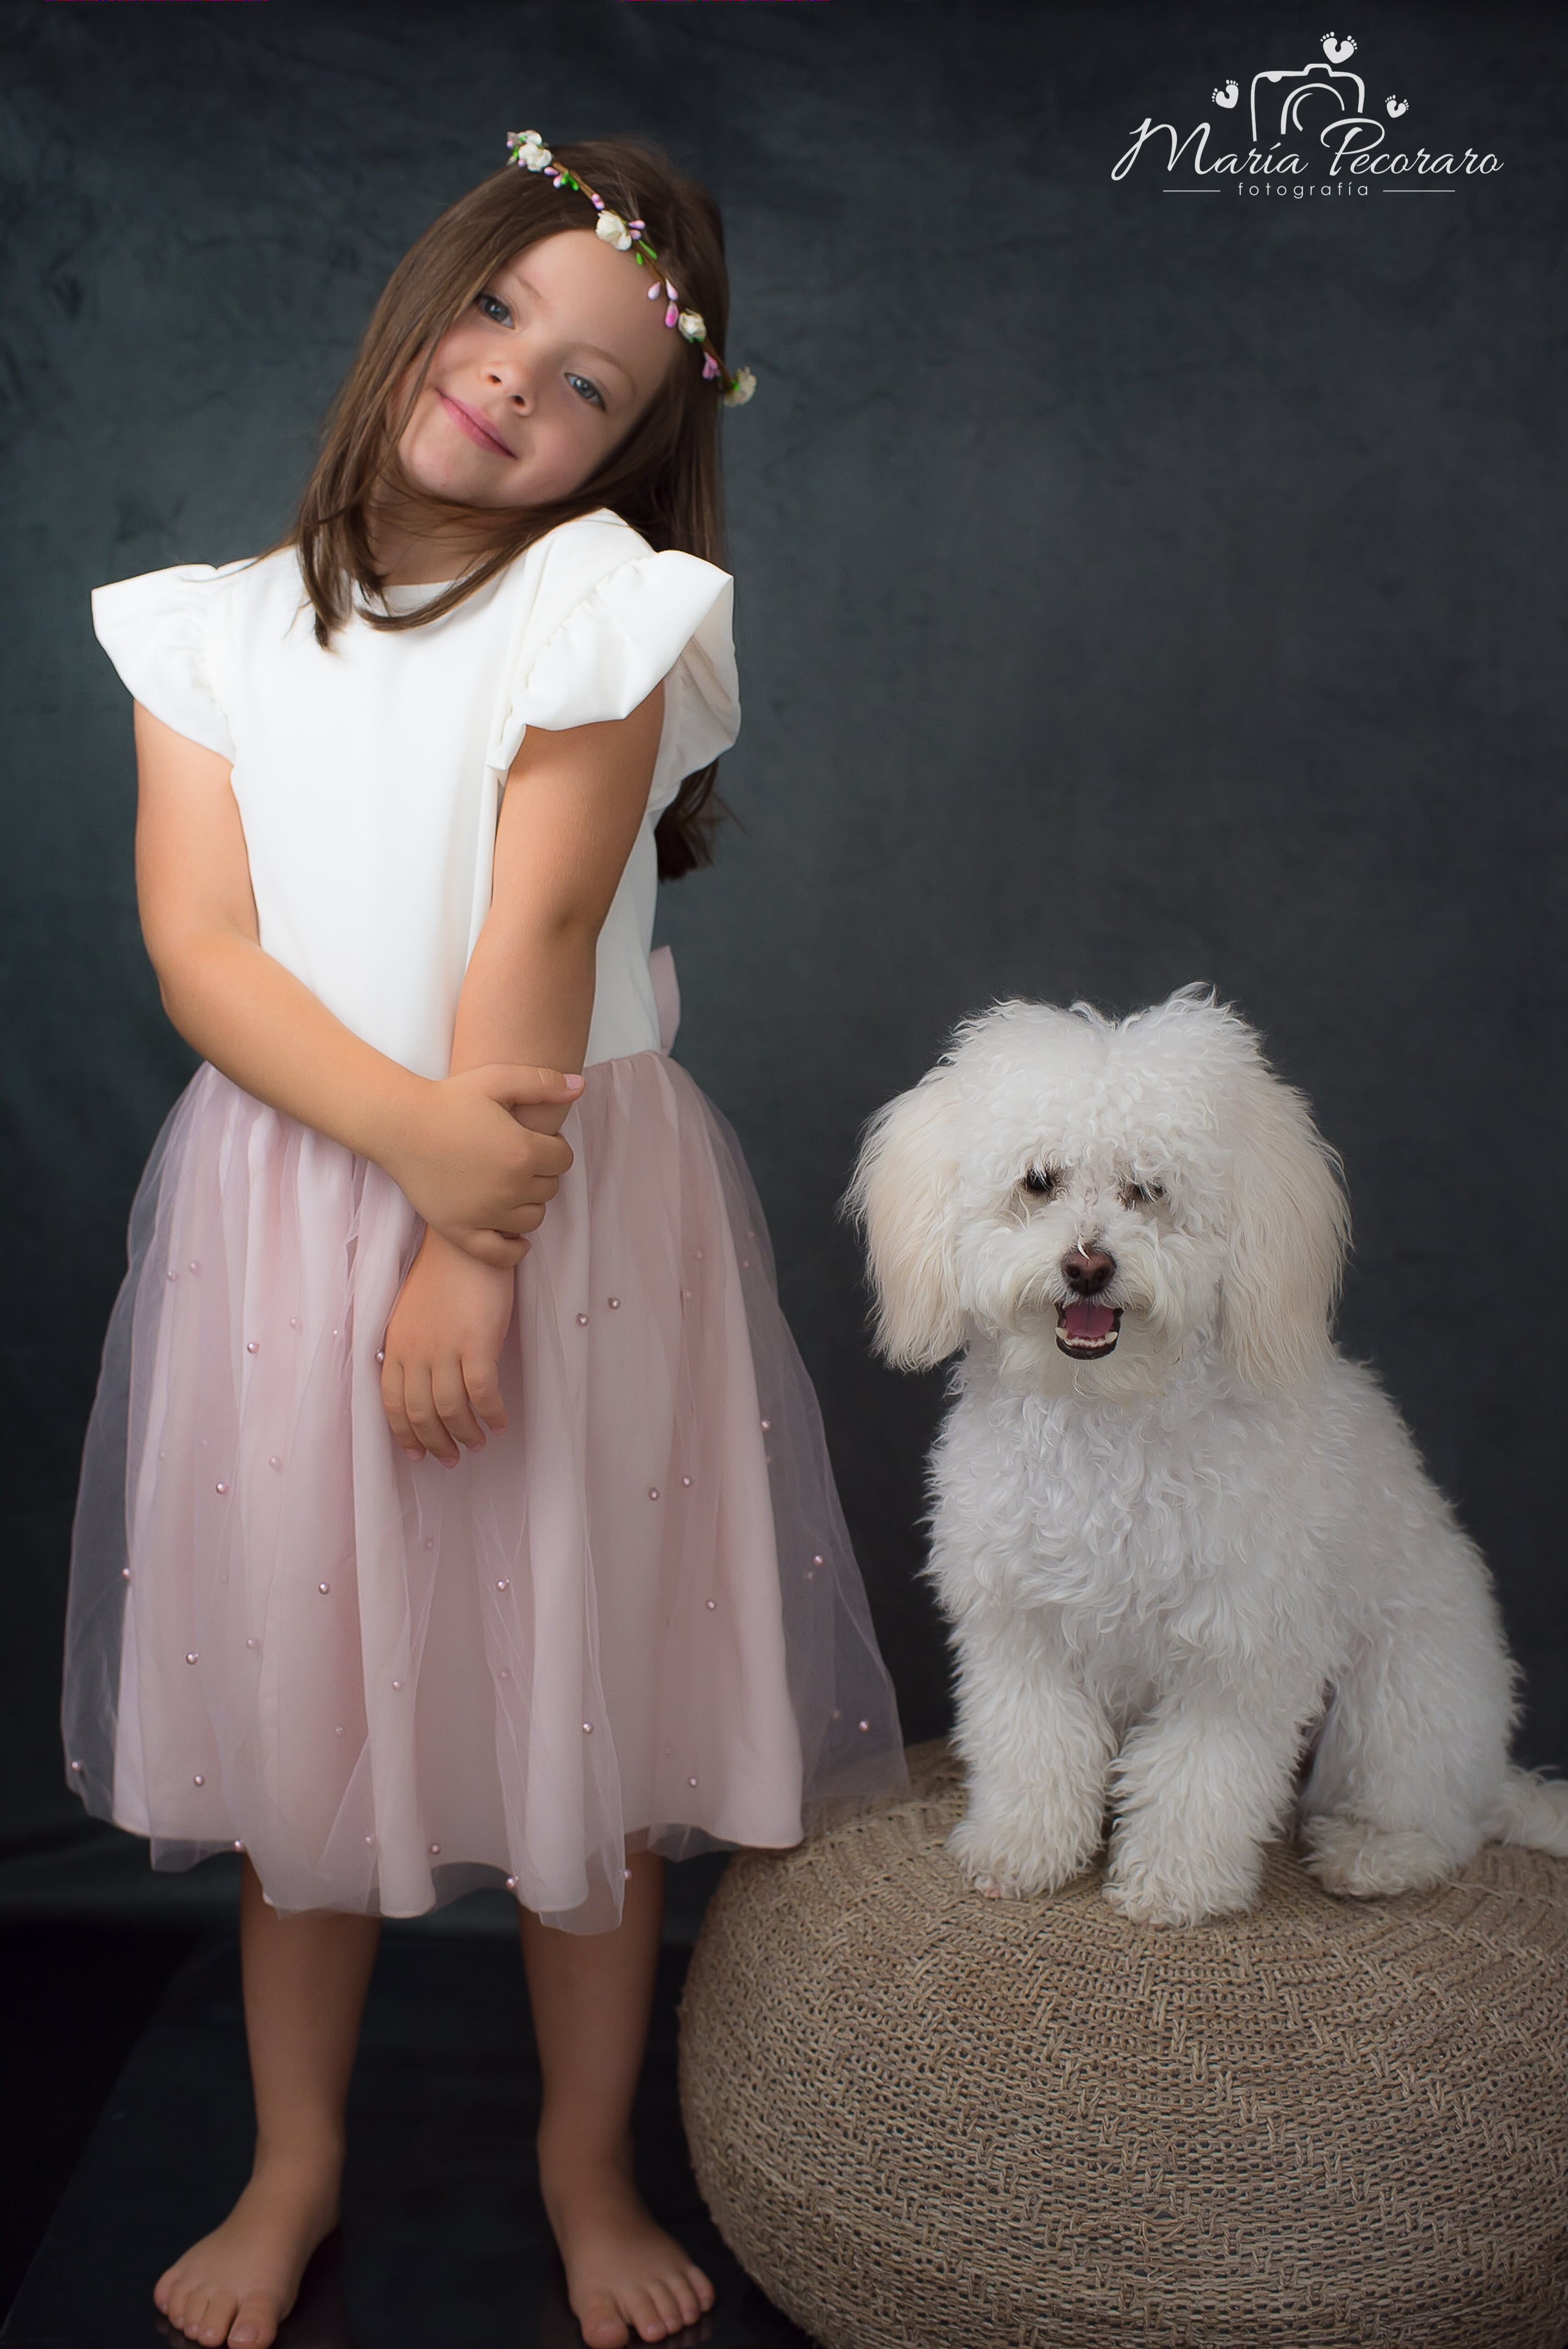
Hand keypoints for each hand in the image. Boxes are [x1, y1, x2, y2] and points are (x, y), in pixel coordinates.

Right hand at [382, 1064, 580, 1266]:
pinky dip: (514, 1250)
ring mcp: (485, 1214)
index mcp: (523, 1151)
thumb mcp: (497, 1079)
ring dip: (529, 1205)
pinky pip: (500, 1255)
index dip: (553, 1148)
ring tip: (512, 1188)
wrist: (399, 1124)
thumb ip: (542, 1082)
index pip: (563, 1160)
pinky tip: (517, 1239)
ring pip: (532, 1220)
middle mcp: (510, 1187)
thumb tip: (580, 1085)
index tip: (536, 1140)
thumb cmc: (448, 1098)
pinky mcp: (461, 1231)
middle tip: (519, 1160)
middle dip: (541, 1174)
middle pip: (550, 1189)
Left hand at [382, 1228, 516, 1463]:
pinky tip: (500, 1422)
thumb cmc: (443, 1275)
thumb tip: (421, 1384)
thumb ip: (409, 1348)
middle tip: (452, 1458)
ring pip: (451, 1410)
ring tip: (478, 1442)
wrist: (465, 1242)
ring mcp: (446, 1349)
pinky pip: (482, 1393)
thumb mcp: (410, 1314)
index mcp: (395, 1346)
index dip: (405, 1435)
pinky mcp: (478, 1343)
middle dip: (436, 1443)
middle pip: (421, 1414)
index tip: (418, 1455)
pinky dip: (491, 1414)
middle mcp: (416, 1352)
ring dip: (465, 1434)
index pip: (392, 1403)